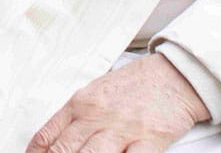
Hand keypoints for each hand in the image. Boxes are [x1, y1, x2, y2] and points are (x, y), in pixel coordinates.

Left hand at [26, 54, 207, 152]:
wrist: (173, 75)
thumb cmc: (135, 85)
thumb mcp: (96, 93)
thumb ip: (76, 116)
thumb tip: (55, 140)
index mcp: (80, 104)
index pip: (48, 135)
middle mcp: (96, 116)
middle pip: (64, 150)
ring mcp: (121, 129)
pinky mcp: (148, 140)